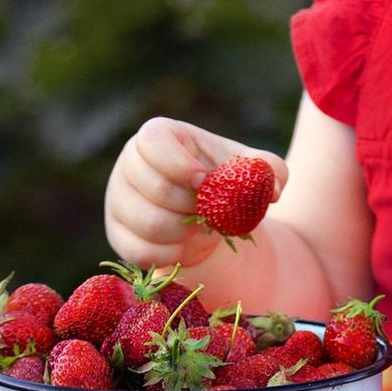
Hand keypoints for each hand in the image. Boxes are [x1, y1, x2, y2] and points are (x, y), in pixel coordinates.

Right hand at [103, 114, 286, 271]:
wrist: (200, 214)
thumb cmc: (220, 182)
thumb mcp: (246, 169)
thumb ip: (267, 170)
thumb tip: (273, 189)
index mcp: (156, 137)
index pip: (152, 142)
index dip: (179, 164)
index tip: (204, 180)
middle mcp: (129, 165)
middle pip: (154, 189)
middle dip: (192, 205)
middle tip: (208, 209)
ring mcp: (118, 201)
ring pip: (148, 223)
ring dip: (184, 232)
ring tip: (198, 226)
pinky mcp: (118, 234)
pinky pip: (141, 251)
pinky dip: (171, 254)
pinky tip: (184, 246)